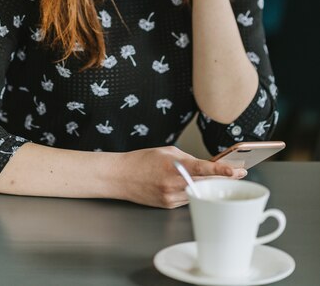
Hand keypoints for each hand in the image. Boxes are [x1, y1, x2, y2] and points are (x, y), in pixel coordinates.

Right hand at [119, 146, 245, 208]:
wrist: (120, 177)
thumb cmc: (141, 161)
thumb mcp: (166, 151)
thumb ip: (187, 158)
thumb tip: (203, 165)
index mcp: (173, 166)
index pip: (203, 168)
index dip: (221, 170)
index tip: (236, 170)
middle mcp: (173, 184)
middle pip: (205, 182)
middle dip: (222, 178)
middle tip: (238, 173)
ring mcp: (171, 197)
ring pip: (198, 192)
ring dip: (207, 185)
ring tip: (213, 177)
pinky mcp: (168, 205)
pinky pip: (187, 198)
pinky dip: (192, 190)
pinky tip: (189, 184)